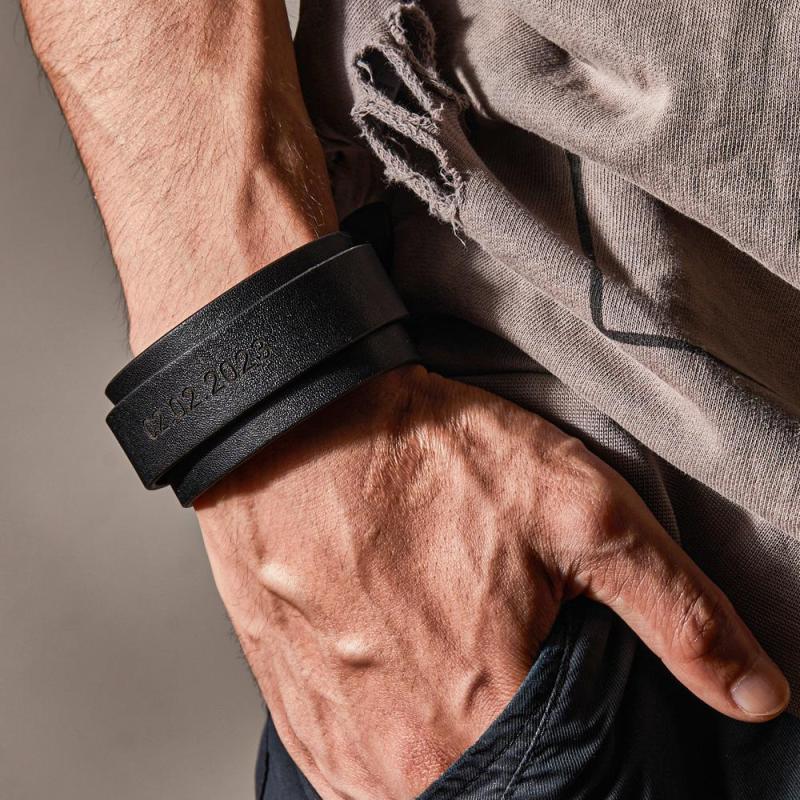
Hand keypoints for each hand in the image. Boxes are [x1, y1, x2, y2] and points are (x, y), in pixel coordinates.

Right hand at [195, 364, 789, 799]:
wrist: (291, 428)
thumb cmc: (422, 460)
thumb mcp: (578, 511)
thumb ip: (678, 613)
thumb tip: (758, 695)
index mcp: (484, 719)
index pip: (570, 785)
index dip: (581, 740)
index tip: (560, 685)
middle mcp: (401, 758)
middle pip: (496, 787)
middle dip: (516, 736)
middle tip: (502, 657)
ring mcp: (339, 744)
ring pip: (423, 784)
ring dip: (451, 740)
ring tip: (448, 660)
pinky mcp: (297, 716)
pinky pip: (358, 770)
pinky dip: (394, 739)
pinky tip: (400, 677)